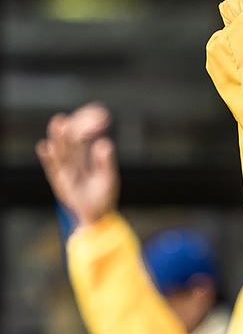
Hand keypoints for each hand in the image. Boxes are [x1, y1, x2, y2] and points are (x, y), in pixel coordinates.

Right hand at [36, 103, 119, 226]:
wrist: (97, 216)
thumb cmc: (103, 196)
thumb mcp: (108, 177)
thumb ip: (106, 161)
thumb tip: (106, 142)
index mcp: (85, 162)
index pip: (80, 144)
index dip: (77, 132)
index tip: (75, 118)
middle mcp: (73, 166)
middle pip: (68, 147)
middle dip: (64, 134)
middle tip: (61, 118)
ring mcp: (65, 174)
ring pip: (61, 155)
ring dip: (57, 141)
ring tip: (56, 127)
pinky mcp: (60, 183)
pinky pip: (53, 169)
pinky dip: (48, 158)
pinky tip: (43, 146)